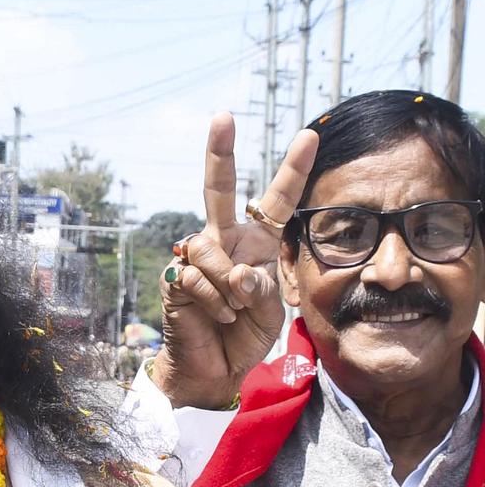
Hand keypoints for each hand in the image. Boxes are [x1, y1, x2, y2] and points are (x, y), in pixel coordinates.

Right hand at [152, 112, 317, 408]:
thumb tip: (235, 270)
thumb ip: (260, 286)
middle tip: (222, 117)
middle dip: (220, 153)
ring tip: (232, 311)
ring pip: (209, 247)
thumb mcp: (271, 311)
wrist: (215, 369)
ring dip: (228, 284)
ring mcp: (197, 257)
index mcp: (256, 244)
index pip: (277, 203)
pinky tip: (215, 316)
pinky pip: (196, 276)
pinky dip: (213, 301)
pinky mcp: (175, 277)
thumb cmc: (245, 335)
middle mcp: (225, 242)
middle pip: (219, 190)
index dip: (293, 170)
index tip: (310, 136)